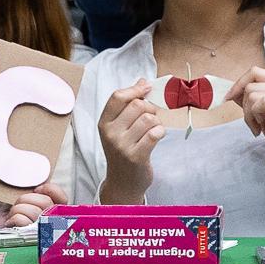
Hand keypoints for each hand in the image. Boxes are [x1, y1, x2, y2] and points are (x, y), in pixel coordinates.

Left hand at [0, 182, 67, 230]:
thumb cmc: (5, 220)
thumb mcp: (20, 202)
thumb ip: (33, 195)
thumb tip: (36, 183)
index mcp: (52, 214)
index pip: (62, 198)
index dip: (50, 189)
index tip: (36, 189)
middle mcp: (52, 225)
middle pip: (46, 202)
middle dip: (26, 199)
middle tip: (17, 206)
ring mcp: (42, 235)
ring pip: (34, 211)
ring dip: (17, 210)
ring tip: (12, 216)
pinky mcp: (30, 241)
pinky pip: (23, 220)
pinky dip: (13, 218)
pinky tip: (10, 224)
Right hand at [96, 79, 165, 202]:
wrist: (123, 182)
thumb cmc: (124, 151)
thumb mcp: (119, 127)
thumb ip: (129, 104)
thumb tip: (142, 81)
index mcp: (104, 123)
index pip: (118, 97)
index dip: (135, 89)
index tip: (146, 88)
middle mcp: (110, 134)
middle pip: (137, 105)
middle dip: (150, 108)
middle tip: (151, 118)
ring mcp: (122, 146)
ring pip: (149, 118)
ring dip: (156, 122)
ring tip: (152, 130)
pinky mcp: (136, 156)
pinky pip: (155, 133)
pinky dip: (160, 132)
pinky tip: (156, 137)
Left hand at [226, 67, 264, 174]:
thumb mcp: (263, 115)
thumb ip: (251, 102)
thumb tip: (233, 93)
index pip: (254, 72)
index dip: (238, 84)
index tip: (228, 99)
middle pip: (250, 83)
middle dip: (243, 104)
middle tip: (250, 121)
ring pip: (253, 94)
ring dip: (248, 114)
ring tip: (257, 127)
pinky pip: (262, 102)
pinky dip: (255, 116)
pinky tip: (261, 128)